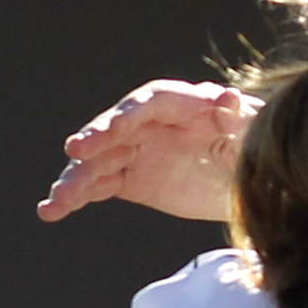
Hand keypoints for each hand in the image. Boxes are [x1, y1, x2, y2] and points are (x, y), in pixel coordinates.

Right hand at [37, 80, 254, 223]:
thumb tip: (228, 96)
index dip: (129, 114)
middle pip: (115, 129)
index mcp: (180, 104)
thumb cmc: (255, 146)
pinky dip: (75, 198)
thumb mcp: (254, 134)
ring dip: (75, 180)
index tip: (112, 128)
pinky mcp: (129, 179)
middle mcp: (148, 124)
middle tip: (75, 152)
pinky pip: (97, 186)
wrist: (251, 181)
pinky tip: (51, 210)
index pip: (149, 104)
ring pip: (98, 162)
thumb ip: (239, 119)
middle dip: (95, 140)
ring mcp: (134, 151)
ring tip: (55, 201)